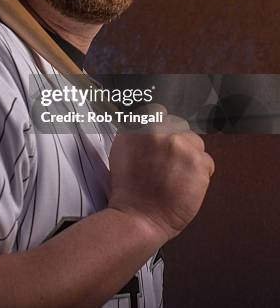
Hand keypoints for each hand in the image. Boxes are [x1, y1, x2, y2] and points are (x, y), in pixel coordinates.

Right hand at [108, 104, 214, 243]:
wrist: (138, 217)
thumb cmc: (129, 190)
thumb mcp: (122, 149)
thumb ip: (135, 131)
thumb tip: (146, 121)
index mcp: (140, 126)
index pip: (158, 112)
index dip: (161, 128)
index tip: (161, 140)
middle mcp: (160, 131)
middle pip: (179, 127)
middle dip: (176, 143)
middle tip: (168, 164)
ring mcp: (180, 146)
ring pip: (195, 143)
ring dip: (189, 156)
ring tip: (176, 176)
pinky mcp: (198, 162)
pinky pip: (207, 162)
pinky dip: (200, 173)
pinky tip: (185, 184)